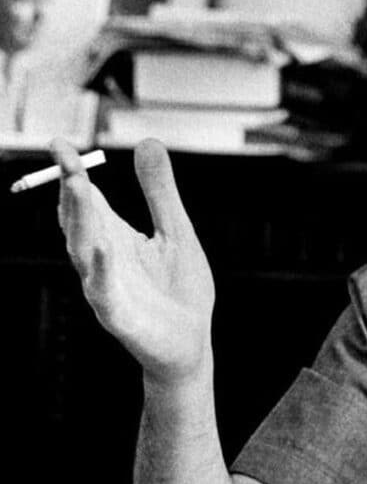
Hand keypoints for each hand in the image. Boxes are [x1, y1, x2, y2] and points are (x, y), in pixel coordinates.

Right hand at [52, 138, 214, 388]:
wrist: (191, 343)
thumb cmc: (180, 289)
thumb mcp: (176, 230)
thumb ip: (160, 191)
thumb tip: (148, 140)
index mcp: (114, 237)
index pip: (87, 200)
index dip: (72, 171)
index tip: (59, 143)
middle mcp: (102, 260)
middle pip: (79, 221)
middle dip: (71, 190)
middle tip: (66, 159)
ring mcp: (107, 287)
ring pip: (83, 251)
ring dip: (80, 220)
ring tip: (79, 187)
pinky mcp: (119, 316)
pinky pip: (105, 291)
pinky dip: (102, 270)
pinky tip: (104, 247)